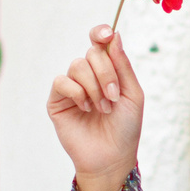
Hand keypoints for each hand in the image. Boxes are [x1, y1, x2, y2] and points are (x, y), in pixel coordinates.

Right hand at [47, 26, 144, 190]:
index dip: (100, 33)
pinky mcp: (57, 101)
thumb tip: (114, 35)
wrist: (112, 157)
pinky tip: (85, 108)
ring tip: (102, 108)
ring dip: (94, 87)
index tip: (106, 34)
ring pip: (77, 66)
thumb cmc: (125, 128)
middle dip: (106, 74)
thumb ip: (123, 65)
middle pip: (92, 53)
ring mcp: (72, 87)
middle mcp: (89, 76)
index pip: (99, 42)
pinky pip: (62, 81)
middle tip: (113, 98)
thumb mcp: (132, 94)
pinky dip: (77, 92)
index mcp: (108, 71)